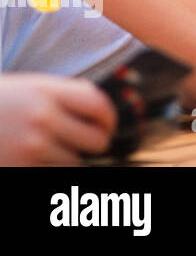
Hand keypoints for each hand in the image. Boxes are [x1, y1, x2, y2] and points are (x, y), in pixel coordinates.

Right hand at [0, 74, 116, 164]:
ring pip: (74, 162)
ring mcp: (31, 146)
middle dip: (94, 143)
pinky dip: (48, 169)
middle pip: (96, 140)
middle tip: (85, 143)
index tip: (107, 126)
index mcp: (47, 91)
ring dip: (67, 159)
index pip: (99, 105)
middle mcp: (43, 118)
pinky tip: (33, 159)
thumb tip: (99, 110)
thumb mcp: (28, 86)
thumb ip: (63, 95)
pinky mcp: (20, 168)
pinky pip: (52, 174)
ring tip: (47, 149)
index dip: (109, 119)